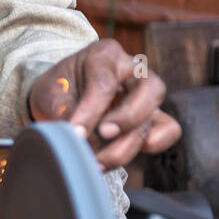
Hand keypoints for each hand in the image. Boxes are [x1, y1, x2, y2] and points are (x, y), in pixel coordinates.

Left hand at [27, 38, 180, 170]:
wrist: (60, 95)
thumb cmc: (58, 89)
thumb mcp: (50, 94)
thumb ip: (62, 111)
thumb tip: (76, 134)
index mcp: (104, 55)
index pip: (105, 83)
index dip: (91, 111)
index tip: (75, 133)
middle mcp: (132, 70)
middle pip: (149, 89)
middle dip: (127, 118)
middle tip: (102, 135)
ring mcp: (146, 94)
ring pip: (156, 116)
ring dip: (128, 145)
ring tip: (98, 162)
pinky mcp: (152, 115)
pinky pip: (169, 128)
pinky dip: (155, 144)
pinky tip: (126, 157)